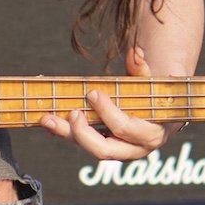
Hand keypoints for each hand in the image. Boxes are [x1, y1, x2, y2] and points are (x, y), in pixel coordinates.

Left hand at [38, 46, 185, 160]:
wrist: (158, 114)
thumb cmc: (154, 96)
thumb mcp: (152, 83)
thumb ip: (142, 69)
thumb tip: (134, 52)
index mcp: (150, 135)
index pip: (125, 128)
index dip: (107, 112)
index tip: (92, 92)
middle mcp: (133, 150)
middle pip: (104, 150)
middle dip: (83, 132)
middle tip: (73, 112)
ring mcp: (117, 151)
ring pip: (89, 149)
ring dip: (66, 134)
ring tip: (46, 119)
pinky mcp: (103, 147)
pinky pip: (82, 144)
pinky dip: (65, 133)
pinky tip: (49, 122)